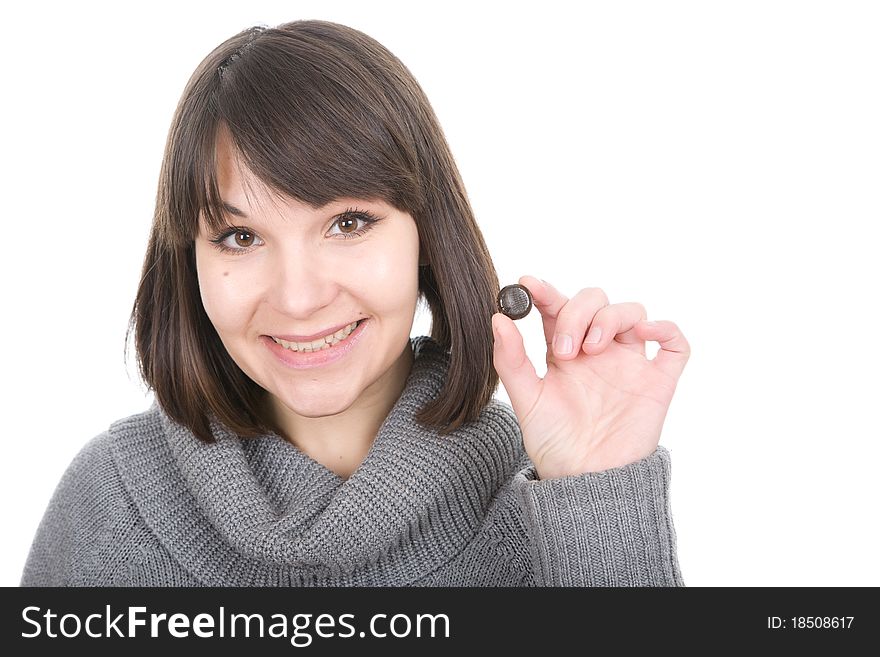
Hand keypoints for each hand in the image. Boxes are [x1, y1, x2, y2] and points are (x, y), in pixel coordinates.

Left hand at [491, 275, 690, 479]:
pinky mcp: (657, 382)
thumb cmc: (554, 443)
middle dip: (578, 312)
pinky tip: (643, 333)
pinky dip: (664, 328)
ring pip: (632, 312)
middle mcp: (598, 351)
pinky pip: (675, 344)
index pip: (557, 307)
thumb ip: (511, 360)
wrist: (585, 481)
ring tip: (590, 350)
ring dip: (610, 318)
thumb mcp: (526, 400)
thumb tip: (498, 318)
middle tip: (563, 347)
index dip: (544, 291)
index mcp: (564, 351)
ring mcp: (629, 364)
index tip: (527, 284)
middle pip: (596, 301)